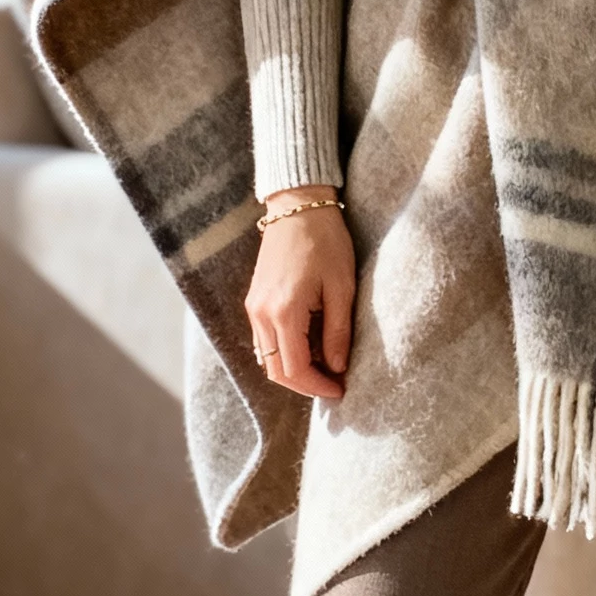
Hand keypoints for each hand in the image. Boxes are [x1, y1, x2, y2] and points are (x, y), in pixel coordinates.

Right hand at [245, 187, 355, 398]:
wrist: (298, 205)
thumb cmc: (325, 241)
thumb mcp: (342, 288)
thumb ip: (338, 332)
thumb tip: (338, 367)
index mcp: (283, 312)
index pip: (295, 369)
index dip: (318, 386)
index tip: (341, 390)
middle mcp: (261, 313)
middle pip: (275, 371)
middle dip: (304, 385)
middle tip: (334, 385)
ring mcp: (253, 307)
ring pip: (266, 358)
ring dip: (293, 370)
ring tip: (325, 368)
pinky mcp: (254, 300)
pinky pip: (263, 341)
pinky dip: (283, 353)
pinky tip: (308, 348)